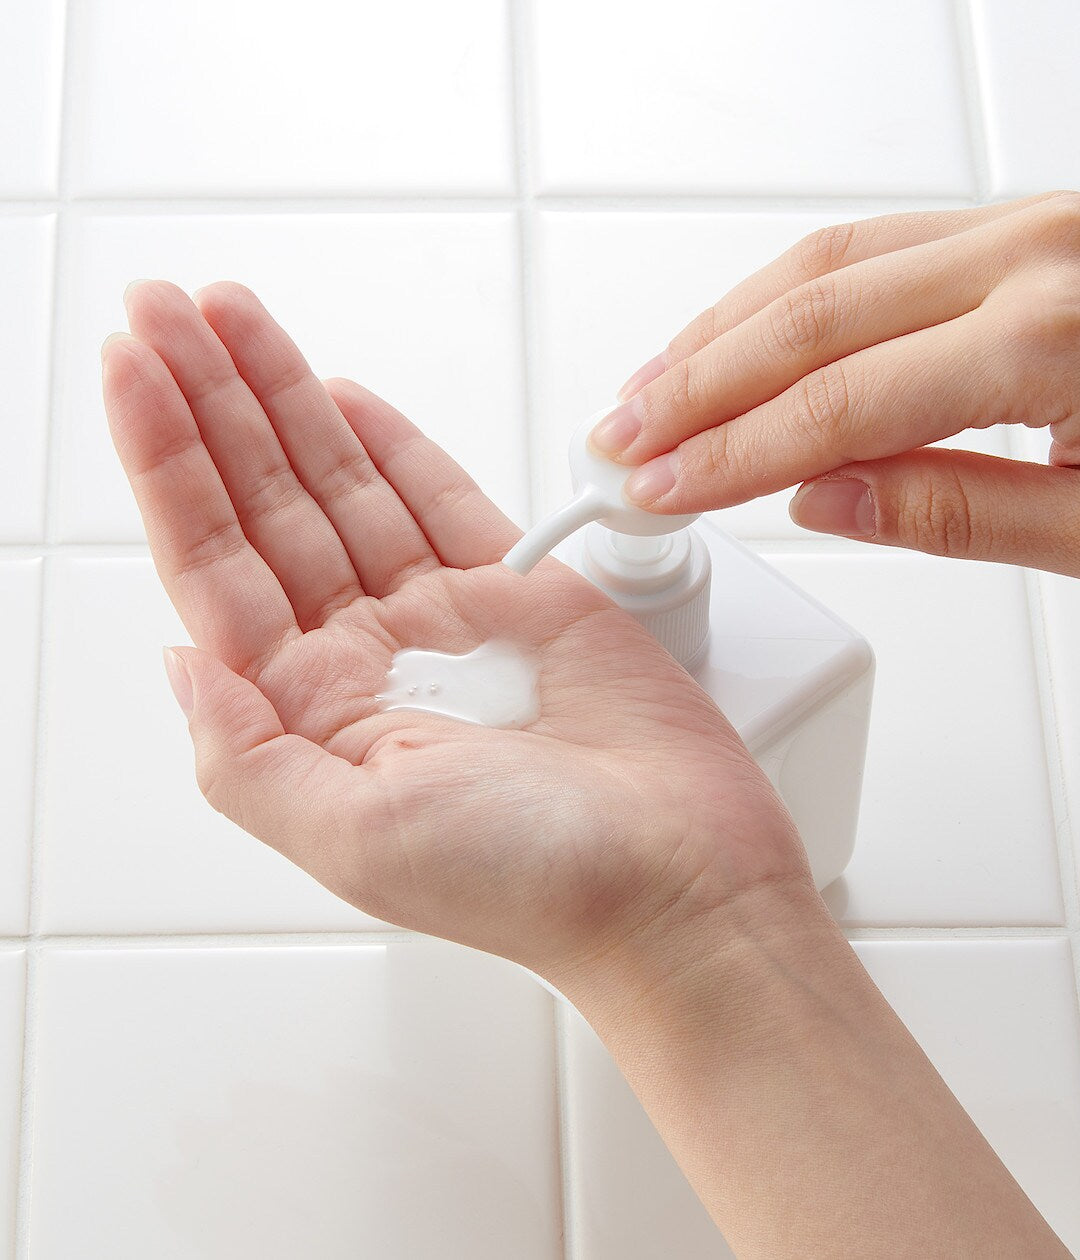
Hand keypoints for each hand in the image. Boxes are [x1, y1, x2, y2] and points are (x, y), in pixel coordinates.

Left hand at [103, 281, 811, 984]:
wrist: (679, 879)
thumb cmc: (533, 881)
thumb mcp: (355, 838)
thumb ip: (245, 753)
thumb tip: (175, 658)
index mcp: (316, 713)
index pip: (215, 564)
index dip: (168, 462)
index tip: (133, 369)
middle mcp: (371, 658)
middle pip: (268, 505)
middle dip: (213, 402)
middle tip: (165, 309)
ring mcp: (446, 620)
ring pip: (346, 485)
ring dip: (286, 399)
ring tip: (232, 320)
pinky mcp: (524, 595)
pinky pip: (443, 500)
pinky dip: (394, 444)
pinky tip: (343, 397)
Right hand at [593, 192, 1079, 582]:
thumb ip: (948, 512)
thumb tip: (820, 500)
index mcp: (1048, 342)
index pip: (838, 403)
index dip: (729, 453)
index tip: (659, 488)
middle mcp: (1025, 255)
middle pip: (809, 315)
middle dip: (697, 383)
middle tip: (619, 436)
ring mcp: (1024, 224)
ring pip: (827, 263)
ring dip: (725, 327)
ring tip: (653, 387)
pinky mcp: (1025, 223)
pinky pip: (875, 245)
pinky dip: (789, 293)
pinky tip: (743, 332)